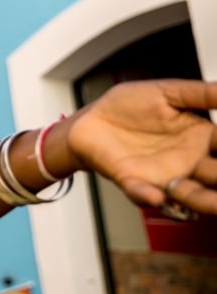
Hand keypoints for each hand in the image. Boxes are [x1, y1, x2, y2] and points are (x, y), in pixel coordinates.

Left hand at [64, 79, 216, 214]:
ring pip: (192, 196)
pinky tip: (158, 195)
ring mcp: (163, 175)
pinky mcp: (133, 182)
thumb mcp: (168, 93)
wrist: (90, 118)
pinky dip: (150, 197)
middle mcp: (190, 162)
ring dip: (204, 200)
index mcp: (203, 138)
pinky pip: (144, 194)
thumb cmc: (129, 106)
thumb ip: (201, 94)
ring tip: (207, 199)